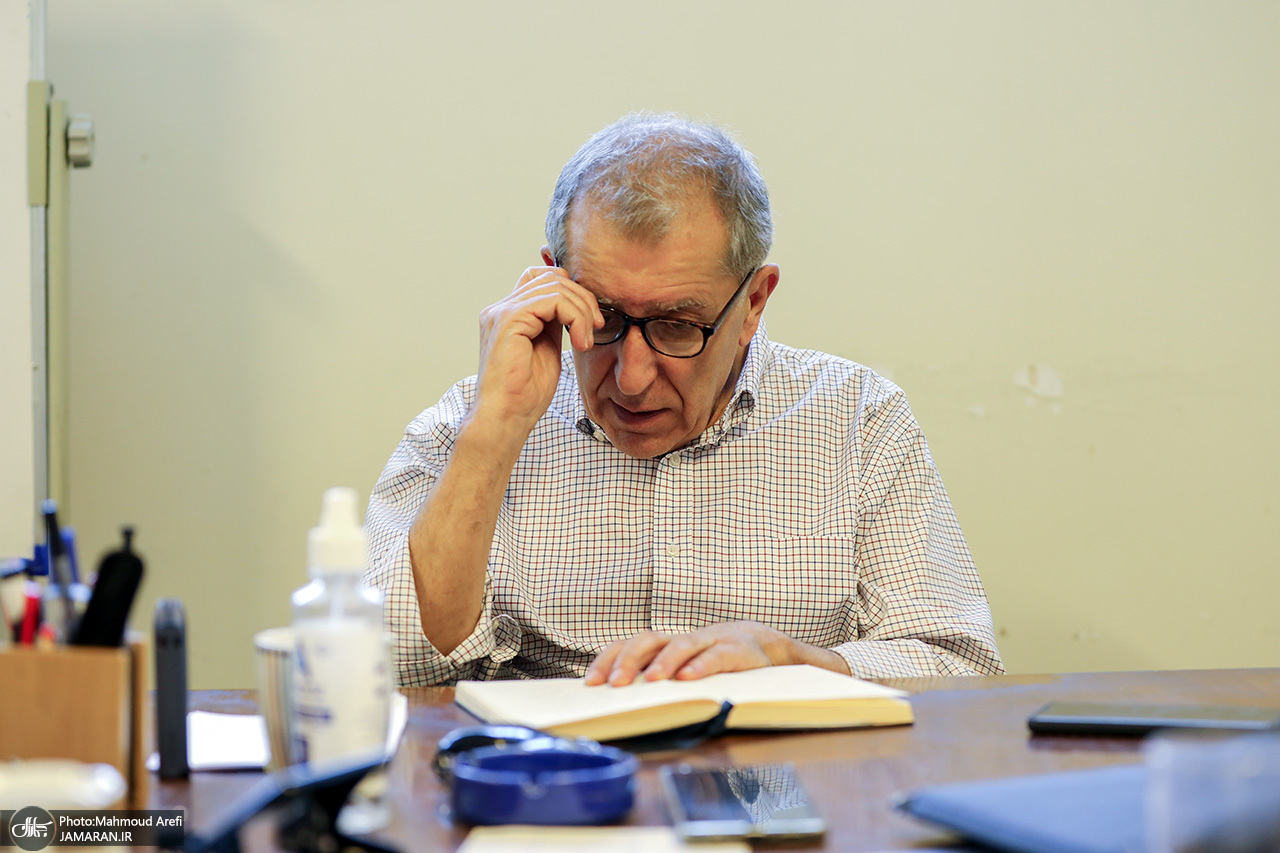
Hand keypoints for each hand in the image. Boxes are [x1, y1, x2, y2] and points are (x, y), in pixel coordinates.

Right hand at [472, 265, 603, 443]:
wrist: (506, 418)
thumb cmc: (525, 394)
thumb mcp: (547, 349)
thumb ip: (554, 324)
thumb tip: (575, 306)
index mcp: (509, 314)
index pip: (542, 278)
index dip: (571, 290)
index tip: (591, 320)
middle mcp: (501, 308)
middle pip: (552, 277)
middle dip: (583, 299)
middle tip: (597, 327)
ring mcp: (502, 312)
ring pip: (555, 286)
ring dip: (582, 310)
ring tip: (587, 339)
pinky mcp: (508, 320)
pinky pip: (552, 300)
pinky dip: (575, 317)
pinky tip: (580, 340)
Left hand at [584, 621, 850, 685]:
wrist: (762, 644)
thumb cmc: (711, 661)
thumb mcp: (682, 670)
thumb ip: (655, 678)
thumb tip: (615, 700)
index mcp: (664, 644)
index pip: (627, 645)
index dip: (607, 659)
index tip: (590, 683)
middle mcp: (681, 639)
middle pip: (648, 640)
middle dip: (628, 661)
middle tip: (615, 685)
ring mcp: (709, 641)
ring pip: (681, 644)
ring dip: (665, 661)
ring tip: (652, 680)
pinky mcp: (735, 650)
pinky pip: (716, 655)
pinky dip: (701, 665)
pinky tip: (689, 678)